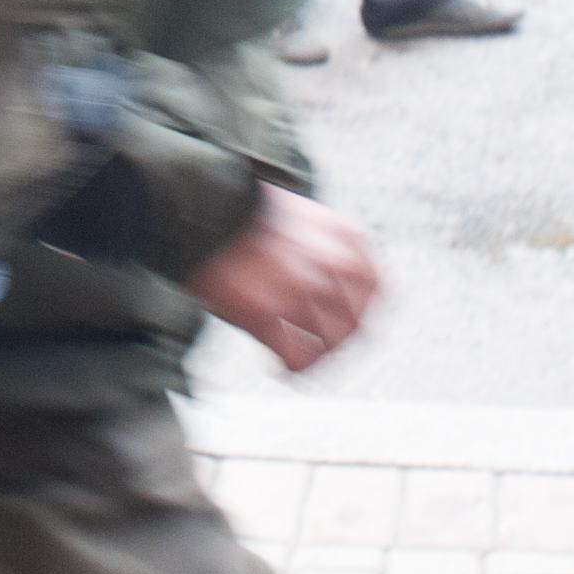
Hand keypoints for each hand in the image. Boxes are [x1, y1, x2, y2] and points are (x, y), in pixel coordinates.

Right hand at [189, 186, 380, 372]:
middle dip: (335, 339)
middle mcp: (331, 262)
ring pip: (329, 343)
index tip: (342, 322)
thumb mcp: (305, 220)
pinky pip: (298, 357)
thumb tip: (338, 296)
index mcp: (345, 236)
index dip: (359, 310)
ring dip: (313, 353)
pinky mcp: (268, 310)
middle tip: (313, 345)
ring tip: (294, 352)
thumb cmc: (247, 218)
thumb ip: (329, 252)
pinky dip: (292, 366)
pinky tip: (279, 364)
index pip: (373, 288)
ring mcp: (301, 287)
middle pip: (354, 322)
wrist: (200, 208)